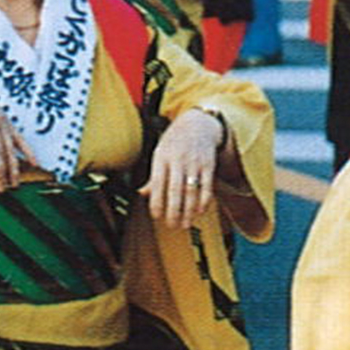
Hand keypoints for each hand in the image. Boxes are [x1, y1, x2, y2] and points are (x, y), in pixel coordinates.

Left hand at [143, 108, 225, 229]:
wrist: (197, 124)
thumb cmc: (174, 143)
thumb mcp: (160, 154)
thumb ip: (153, 176)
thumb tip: (141, 194)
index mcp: (162, 158)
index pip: (158, 183)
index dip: (157, 201)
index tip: (157, 217)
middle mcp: (178, 160)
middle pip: (175, 189)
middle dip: (174, 210)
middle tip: (172, 225)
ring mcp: (194, 162)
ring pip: (192, 189)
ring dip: (189, 209)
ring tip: (186, 223)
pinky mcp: (208, 164)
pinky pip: (207, 184)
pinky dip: (204, 199)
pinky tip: (200, 211)